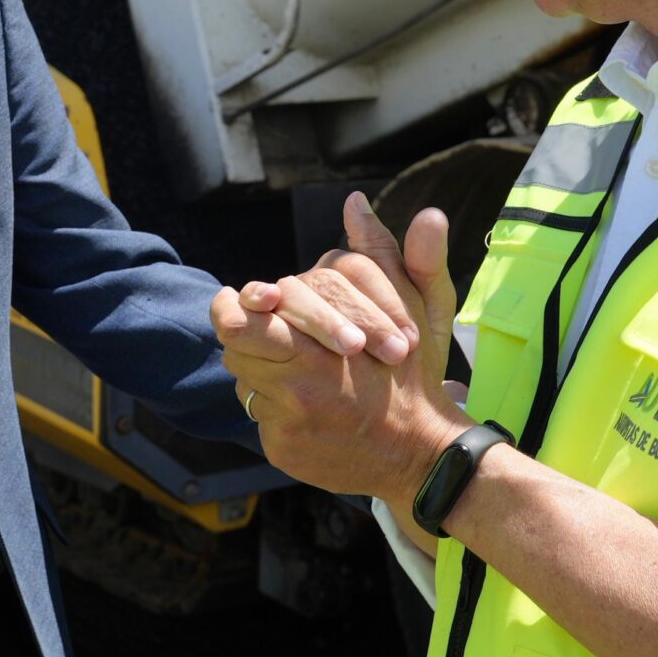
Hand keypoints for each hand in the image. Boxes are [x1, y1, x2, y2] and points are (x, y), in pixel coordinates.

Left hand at [210, 195, 467, 513]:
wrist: (421, 454)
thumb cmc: (414, 374)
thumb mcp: (415, 307)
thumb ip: (382, 254)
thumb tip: (355, 202)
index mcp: (326, 350)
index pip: (241, 323)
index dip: (237, 307)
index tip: (251, 298)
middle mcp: (301, 390)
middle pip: (236, 347)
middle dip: (245, 331)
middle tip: (257, 321)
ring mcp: (289, 425)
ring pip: (244, 378)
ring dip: (260, 366)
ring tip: (292, 363)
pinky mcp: (282, 452)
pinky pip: (258, 414)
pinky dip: (274, 404)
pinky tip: (306, 403)